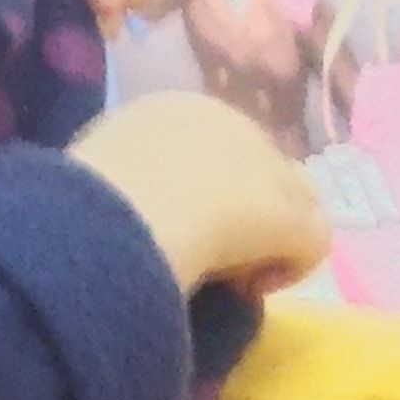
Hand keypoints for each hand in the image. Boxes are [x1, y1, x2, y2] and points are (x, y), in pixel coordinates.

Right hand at [68, 90, 332, 298]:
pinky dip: (286, 270)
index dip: (197, 191)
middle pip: (254, 171)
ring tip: (229, 277)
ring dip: (265, 241)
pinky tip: (248, 289)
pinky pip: (310, 244)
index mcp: (175, 110)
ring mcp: (271, 166)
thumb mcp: (95, 172)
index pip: (209, 148)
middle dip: (236, 214)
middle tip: (202, 257)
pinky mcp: (293, 214)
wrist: (123, 211)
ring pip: (289, 204)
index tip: (170, 229)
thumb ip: (123, 178)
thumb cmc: (90, 195)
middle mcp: (232, 124)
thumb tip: (127, 201)